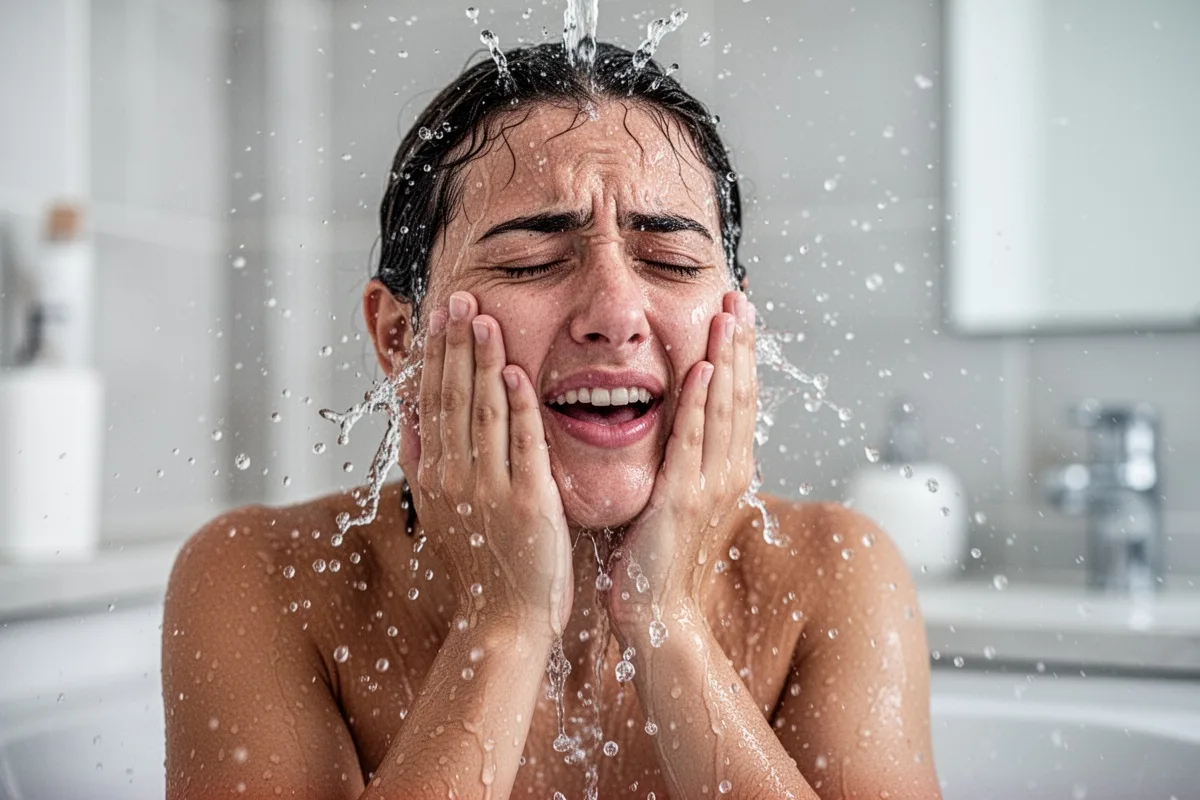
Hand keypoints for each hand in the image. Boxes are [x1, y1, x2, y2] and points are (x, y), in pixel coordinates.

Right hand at [397, 291, 572, 634]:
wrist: (503, 622)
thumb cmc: (482, 564)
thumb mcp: (441, 510)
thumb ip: (423, 461)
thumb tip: (407, 414)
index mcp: (434, 476)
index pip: (433, 402)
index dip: (437, 356)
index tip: (442, 315)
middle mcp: (454, 478)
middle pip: (453, 398)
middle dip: (457, 345)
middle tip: (461, 298)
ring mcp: (488, 491)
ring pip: (482, 413)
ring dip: (483, 362)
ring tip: (484, 319)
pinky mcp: (526, 504)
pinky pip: (521, 445)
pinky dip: (517, 408)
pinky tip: (515, 372)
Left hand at [606, 290, 757, 627]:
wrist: (656, 610)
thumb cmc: (656, 554)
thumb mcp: (675, 495)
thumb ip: (680, 458)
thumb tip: (674, 422)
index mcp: (725, 469)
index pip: (738, 399)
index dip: (740, 354)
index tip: (737, 312)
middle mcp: (727, 472)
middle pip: (740, 394)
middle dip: (741, 343)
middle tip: (739, 297)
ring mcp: (709, 485)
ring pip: (725, 409)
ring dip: (728, 358)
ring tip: (728, 315)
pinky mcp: (683, 499)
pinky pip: (694, 441)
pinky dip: (702, 403)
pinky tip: (705, 369)